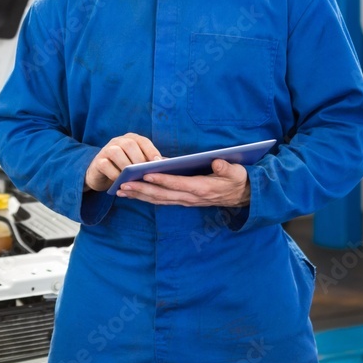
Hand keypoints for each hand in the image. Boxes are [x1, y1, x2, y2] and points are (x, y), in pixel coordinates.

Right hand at [84, 133, 161, 191]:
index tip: (158, 164)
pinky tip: (120, 182)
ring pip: (116, 152)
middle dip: (139, 159)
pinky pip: (105, 165)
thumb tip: (168, 167)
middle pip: (130, 144)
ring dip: (126, 166)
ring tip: (132, 178)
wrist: (102, 175)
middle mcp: (118, 141)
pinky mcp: (98, 161)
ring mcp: (106, 149)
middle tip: (145, 173)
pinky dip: (114, 174)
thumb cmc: (125, 170)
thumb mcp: (138, 165)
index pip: (143, 141)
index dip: (151, 151)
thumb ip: (150, 164)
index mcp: (132, 139)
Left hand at [116, 158, 250, 206]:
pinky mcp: (182, 200)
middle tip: (123, 185)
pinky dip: (145, 197)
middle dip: (142, 189)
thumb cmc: (236, 180)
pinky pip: (160, 200)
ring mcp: (185, 200)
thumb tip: (216, 162)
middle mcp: (191, 197)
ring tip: (121, 190)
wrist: (241, 196)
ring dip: (139, 195)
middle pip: (162, 194)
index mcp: (202, 188)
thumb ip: (226, 168)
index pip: (179, 184)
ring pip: (158, 199)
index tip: (147, 173)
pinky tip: (131, 193)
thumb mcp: (236, 172)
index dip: (163, 179)